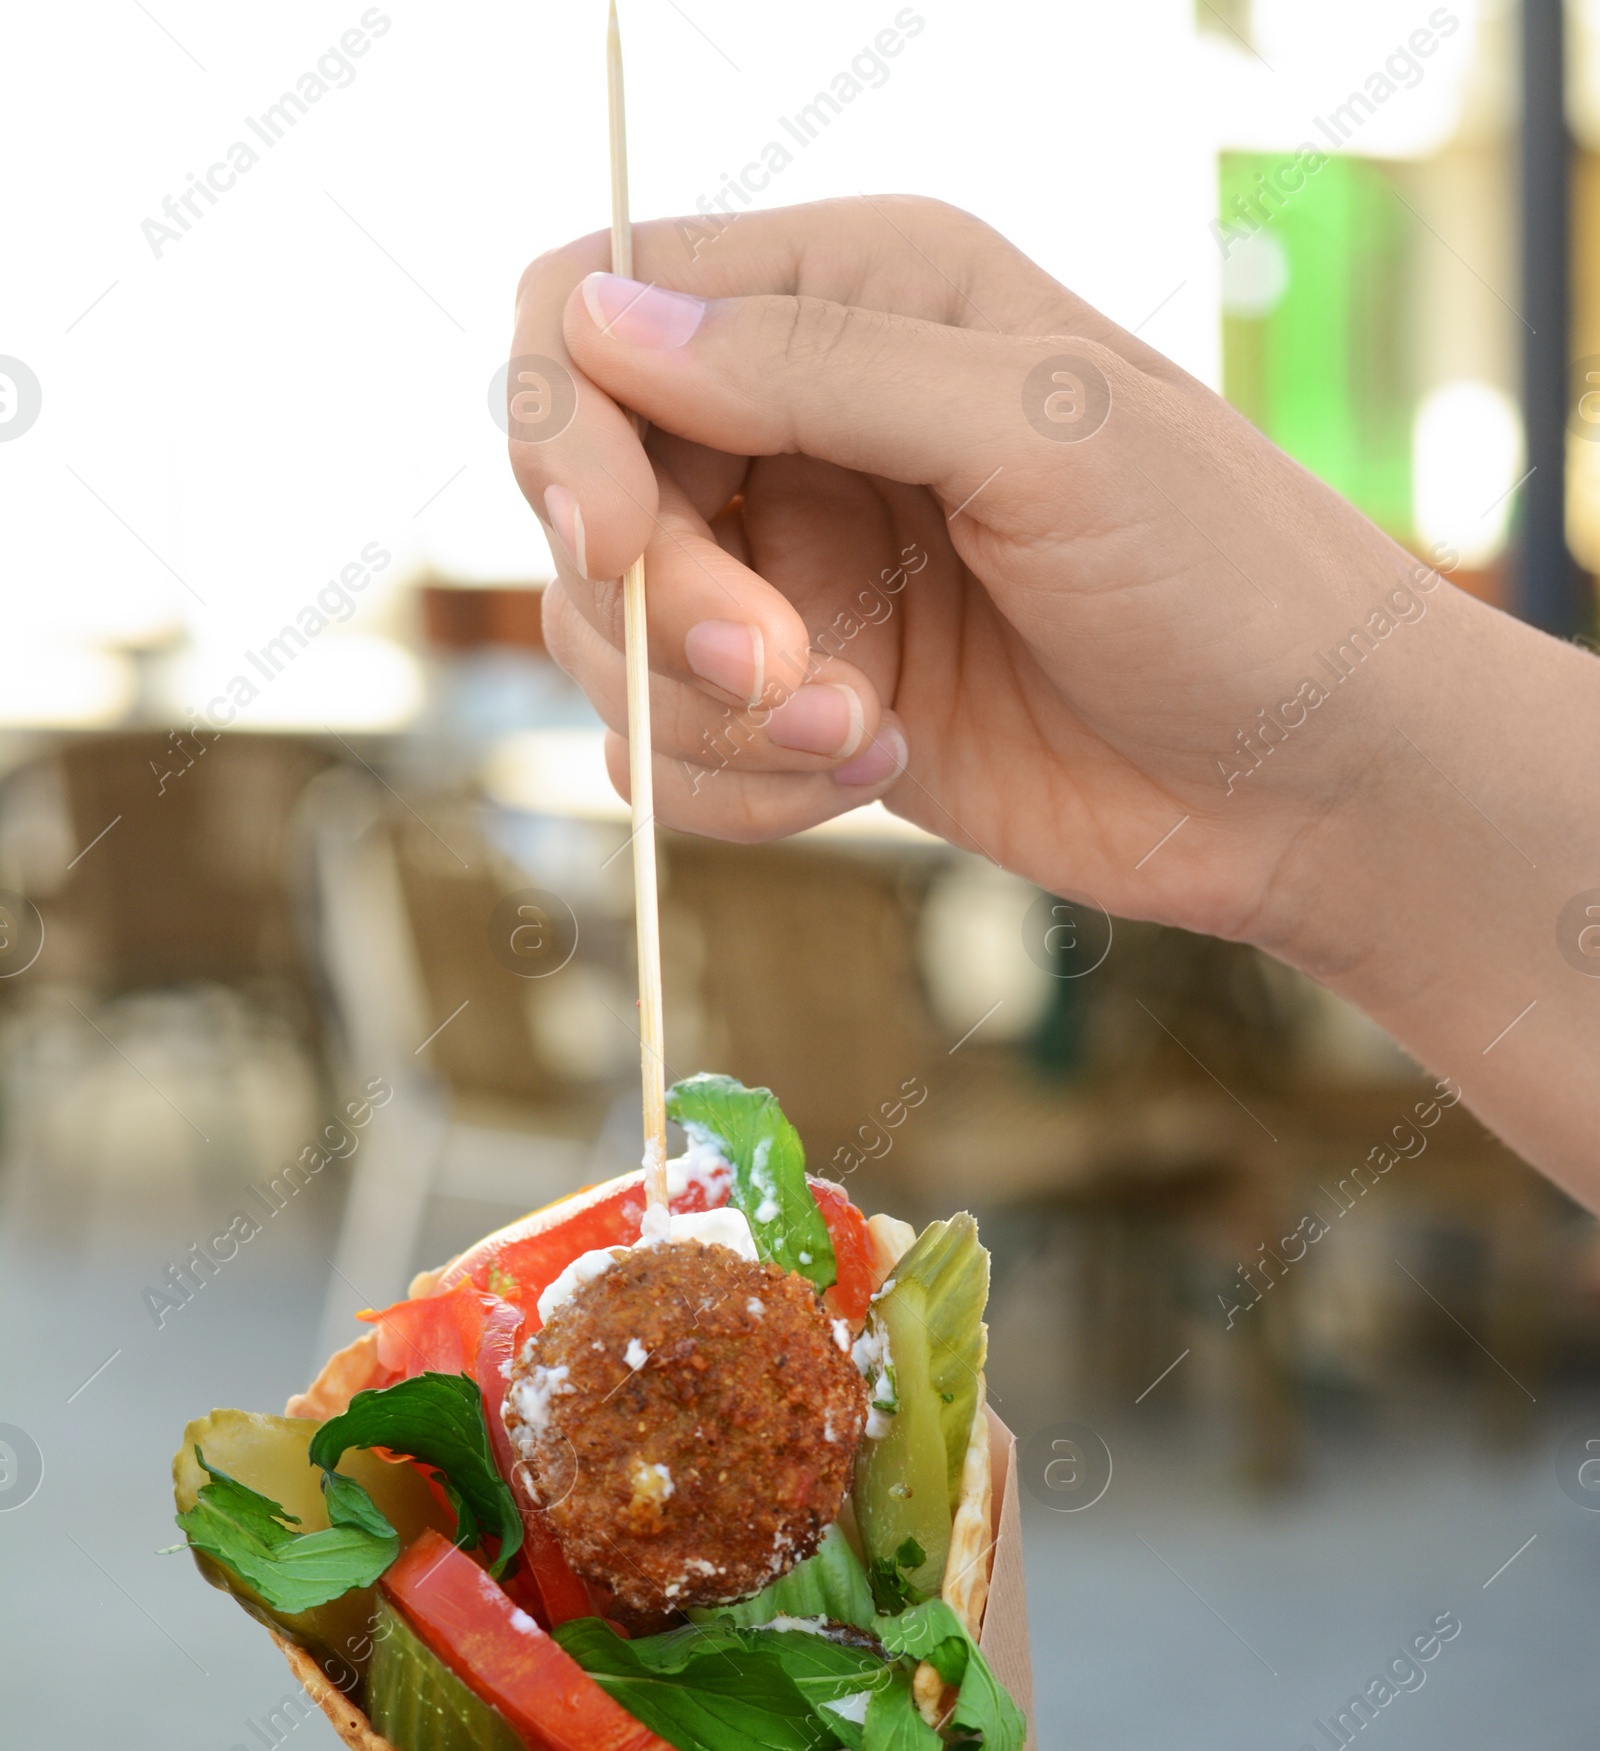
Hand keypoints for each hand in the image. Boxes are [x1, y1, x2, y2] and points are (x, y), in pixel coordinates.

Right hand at [510, 200, 1458, 963]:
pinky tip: (870, 779)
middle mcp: (803, 425)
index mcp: (858, 296)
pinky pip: (669, 752)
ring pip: (611, 643)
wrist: (1307, 778)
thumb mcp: (1043, 434)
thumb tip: (600, 317)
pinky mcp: (806, 707)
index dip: (564, 425)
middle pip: (587, 498)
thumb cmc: (1226, 574)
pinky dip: (738, 789)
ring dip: (713, 719)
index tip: (618, 545)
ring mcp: (799, 575)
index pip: (592, 308)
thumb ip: (822, 369)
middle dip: (665, 610)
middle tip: (789, 678)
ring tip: (865, 740)